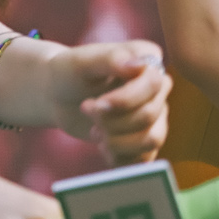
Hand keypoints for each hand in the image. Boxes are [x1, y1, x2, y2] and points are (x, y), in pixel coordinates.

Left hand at [45, 41, 171, 162]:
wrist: (60, 95)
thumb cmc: (70, 73)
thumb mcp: (82, 62)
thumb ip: (110, 59)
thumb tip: (139, 66)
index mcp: (148, 59)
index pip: (153, 84)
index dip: (125, 100)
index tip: (96, 104)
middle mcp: (158, 86)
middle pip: (149, 115)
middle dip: (112, 121)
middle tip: (86, 110)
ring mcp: (155, 113)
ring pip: (152, 139)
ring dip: (118, 142)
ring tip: (95, 132)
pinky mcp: (144, 136)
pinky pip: (145, 158)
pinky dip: (121, 158)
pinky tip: (102, 147)